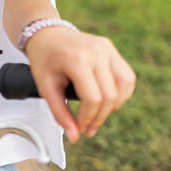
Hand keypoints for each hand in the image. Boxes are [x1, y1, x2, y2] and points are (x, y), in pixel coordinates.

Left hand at [25, 26, 135, 142]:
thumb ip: (60, 113)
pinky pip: (126, 75)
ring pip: (125, 85)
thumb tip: (74, 137)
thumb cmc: (44, 58)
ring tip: (98, 112)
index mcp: (77, 59)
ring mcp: (106, 48)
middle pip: (110, 95)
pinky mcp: (111, 48)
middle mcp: (96, 51)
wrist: (46, 33)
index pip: (93, 98)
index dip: (88, 119)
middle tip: (88, 128)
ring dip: (114, 106)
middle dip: (100, 117)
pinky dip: (122, 92)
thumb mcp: (45, 86)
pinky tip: (107, 99)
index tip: (80, 127)